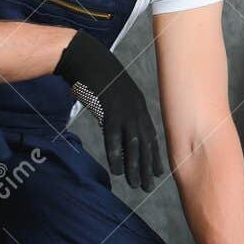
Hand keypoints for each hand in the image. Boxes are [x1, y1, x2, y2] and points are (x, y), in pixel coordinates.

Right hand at [54, 30, 164, 189]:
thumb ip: (120, 109)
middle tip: (149, 186)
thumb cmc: (97, 75)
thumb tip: (118, 125)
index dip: (154, 155)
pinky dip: (117, 157)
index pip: (151, 135)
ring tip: (136, 185)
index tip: (157, 171)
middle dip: (148, 166)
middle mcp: (136, 109)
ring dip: (135, 167)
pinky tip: (117, 171)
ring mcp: (124, 111)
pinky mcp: (109, 111)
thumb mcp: (114, 93)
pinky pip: (114, 139)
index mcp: (139, 105)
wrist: (86, 57)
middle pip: (146, 144)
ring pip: (134, 145)